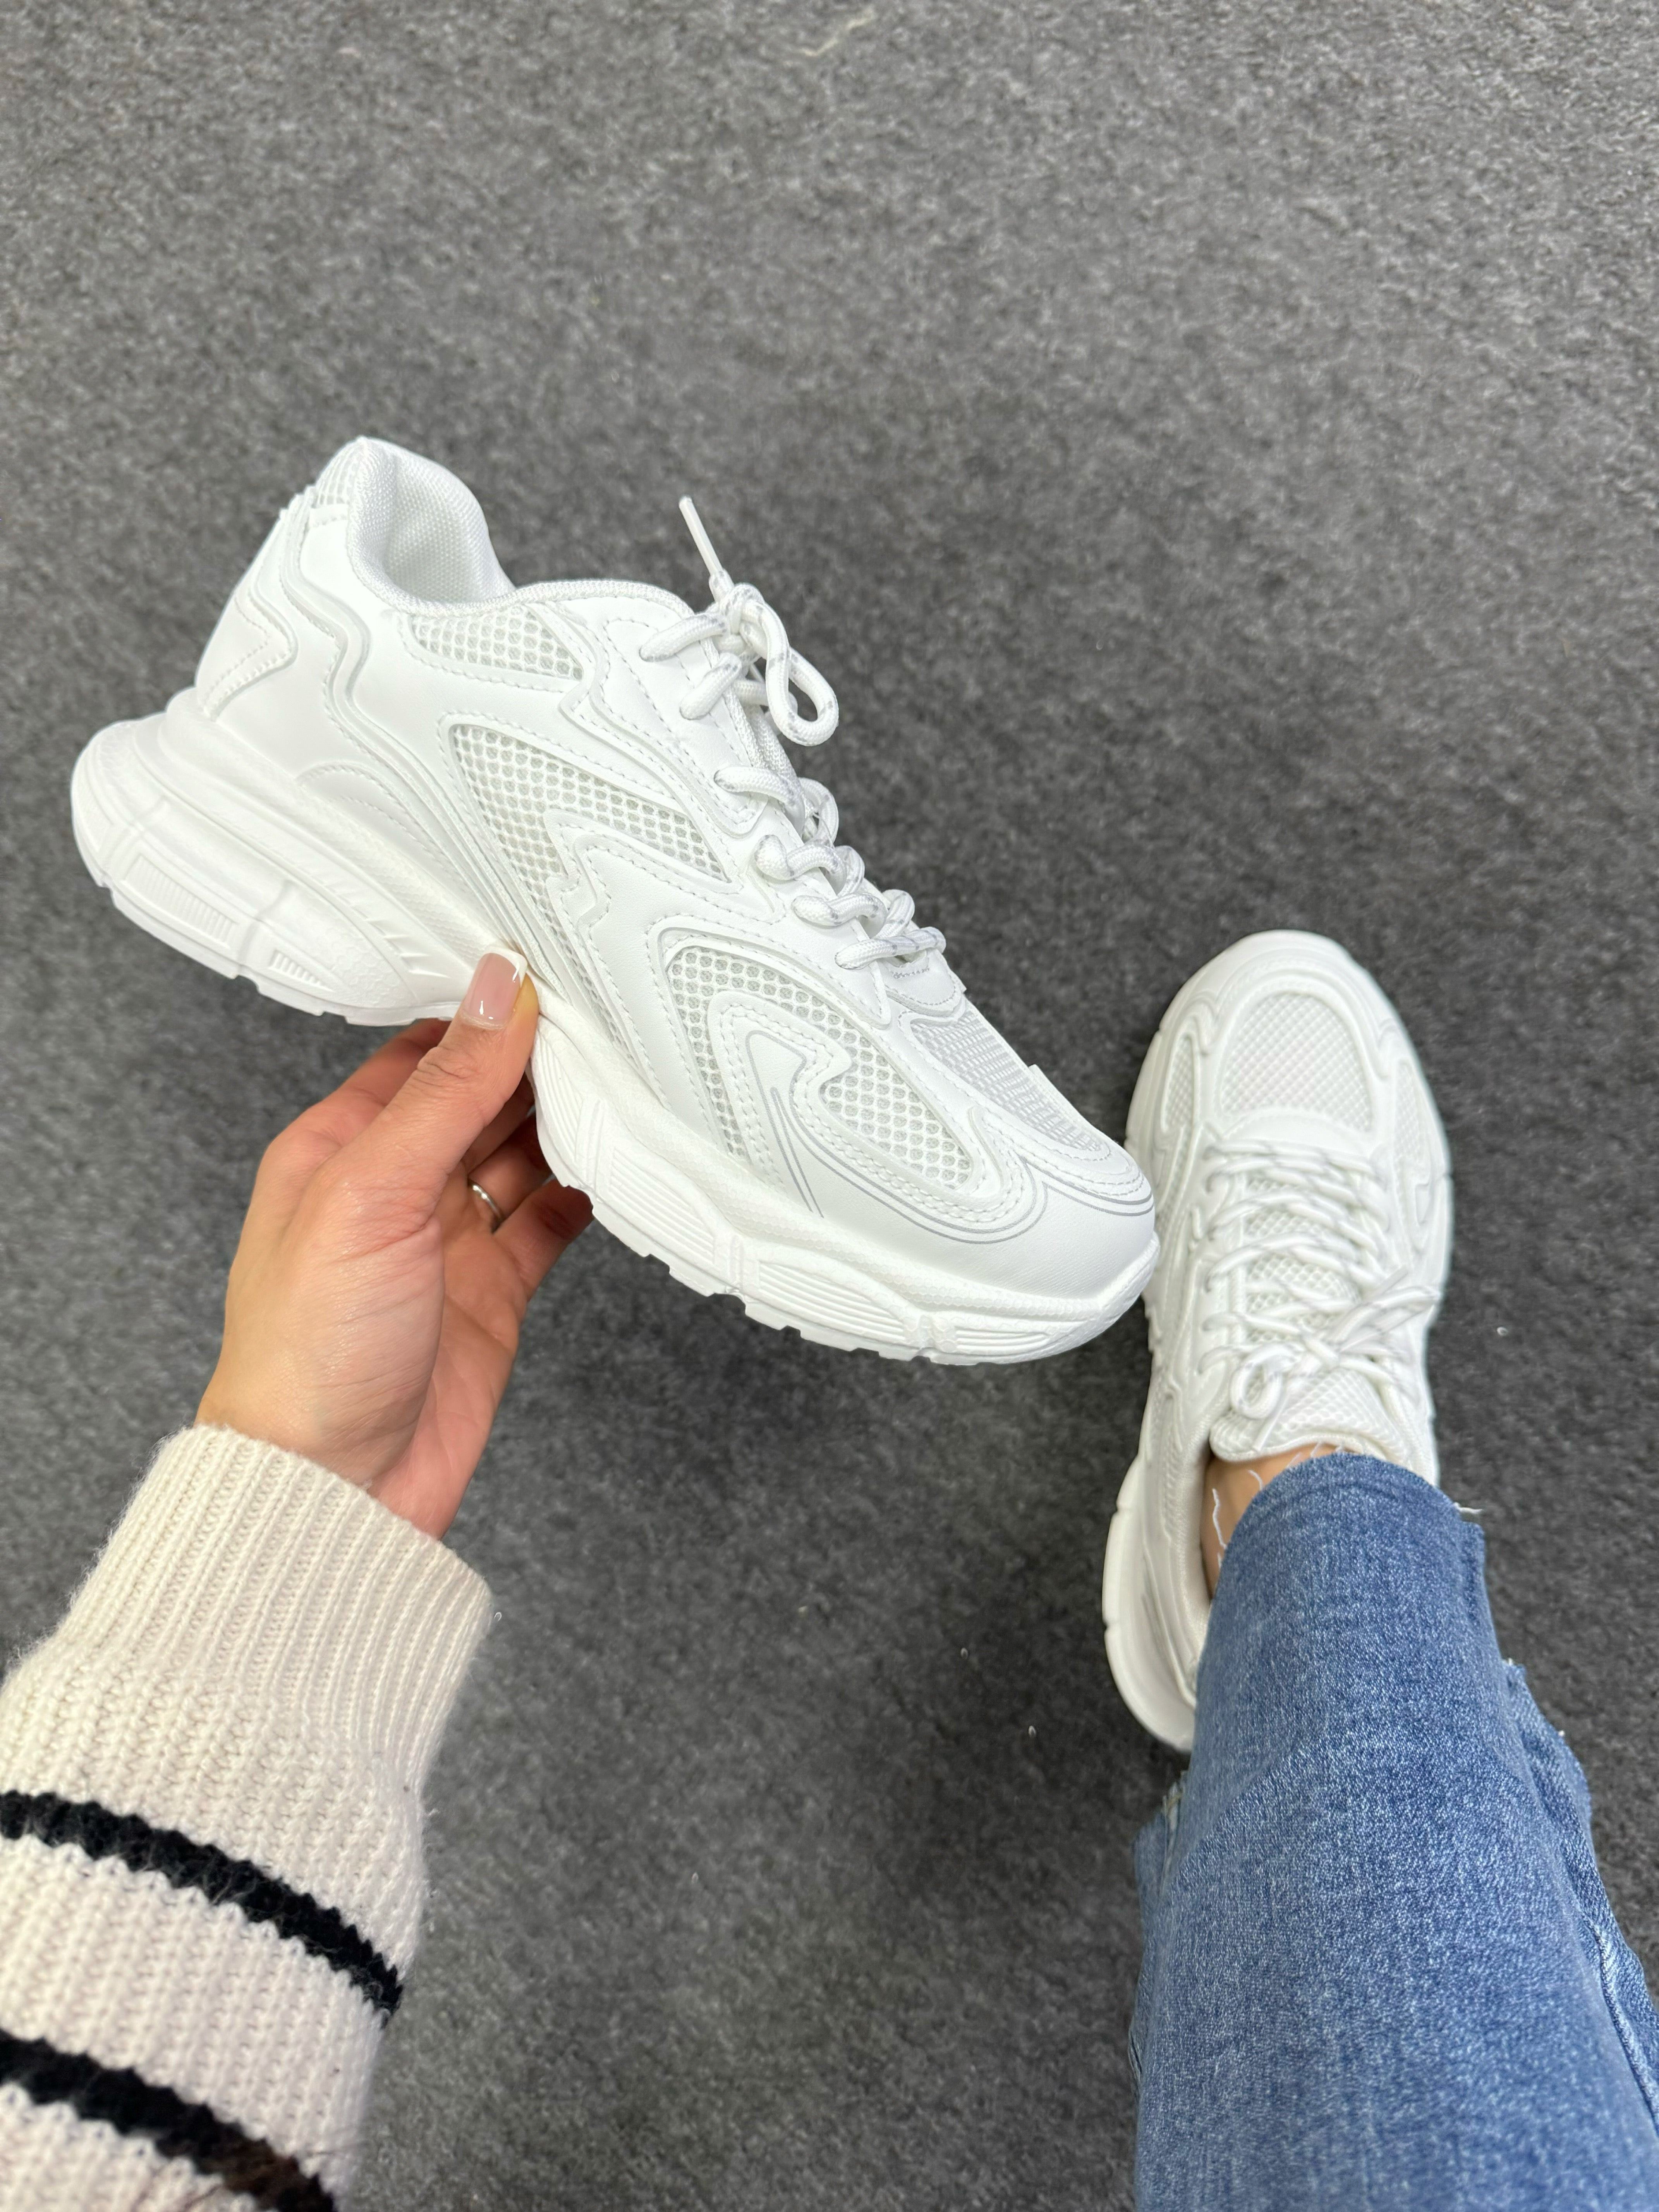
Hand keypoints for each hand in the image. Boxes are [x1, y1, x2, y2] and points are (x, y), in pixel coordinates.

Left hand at [198, 950, 591, 1536]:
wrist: (335, 1490)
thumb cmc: (308, 1353)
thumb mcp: (371, 1192)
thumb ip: (444, 1090)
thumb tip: (495, 991)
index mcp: (338, 1149)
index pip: (422, 1053)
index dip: (482, 1013)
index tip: (548, 975)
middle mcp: (392, 1189)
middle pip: (478, 1098)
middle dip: (537, 1062)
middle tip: (608, 1020)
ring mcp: (445, 1242)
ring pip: (519, 1155)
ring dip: (567, 1122)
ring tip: (624, 1082)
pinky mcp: (491, 1294)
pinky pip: (545, 1223)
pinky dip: (582, 1193)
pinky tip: (616, 1165)